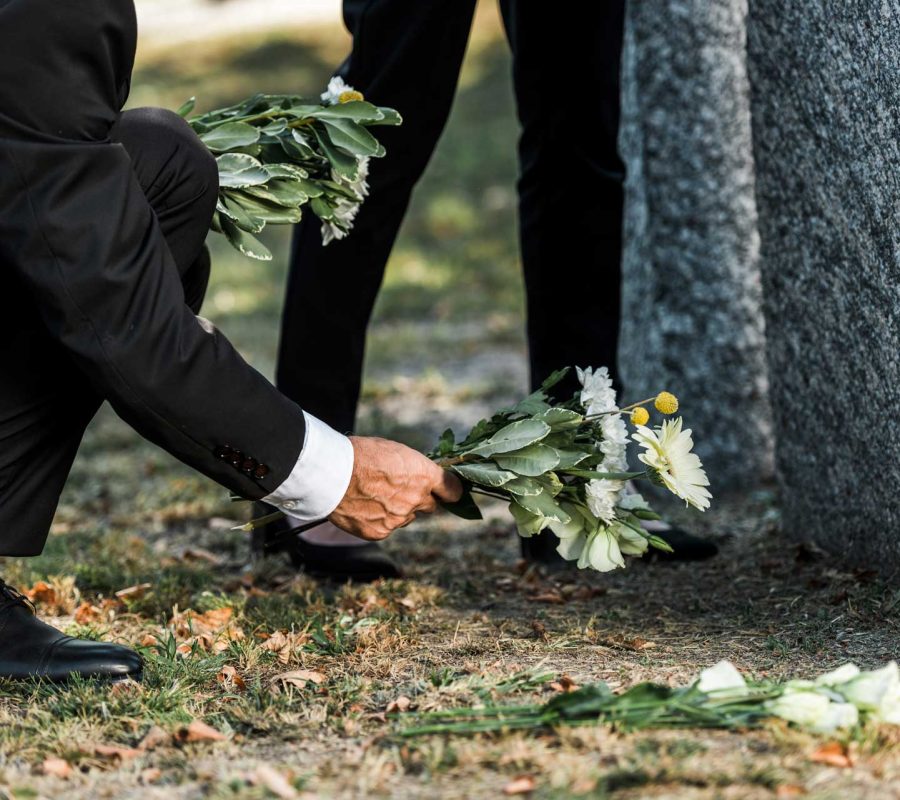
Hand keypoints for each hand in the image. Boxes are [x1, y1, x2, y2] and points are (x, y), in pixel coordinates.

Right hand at [329, 436, 462, 540]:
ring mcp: (399, 519)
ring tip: (373, 495)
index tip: (448, 491)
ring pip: (406, 517)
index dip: (451, 490)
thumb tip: (420, 478)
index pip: (453, 489)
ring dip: (397, 510)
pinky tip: (363, 507)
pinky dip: (378, 520)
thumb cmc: (361, 454)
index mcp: (424, 475)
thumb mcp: (395, 451)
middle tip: (401, 490)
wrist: (331, 473)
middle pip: (430, 506)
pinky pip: (386, 528)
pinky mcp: (381, 532)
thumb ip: (413, 469)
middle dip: (420, 499)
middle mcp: (416, 499)